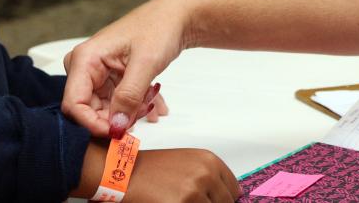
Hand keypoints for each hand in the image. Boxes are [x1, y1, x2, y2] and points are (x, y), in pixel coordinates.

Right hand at [62, 0, 190, 137]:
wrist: (176, 17)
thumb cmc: (159, 28)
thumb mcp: (145, 64)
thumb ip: (129, 97)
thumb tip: (116, 126)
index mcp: (85, 58)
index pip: (74, 104)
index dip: (93, 123)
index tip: (117, 133)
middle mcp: (86, 66)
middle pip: (89, 109)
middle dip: (117, 117)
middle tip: (143, 113)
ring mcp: (98, 72)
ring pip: (106, 109)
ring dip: (130, 112)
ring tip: (152, 100)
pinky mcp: (111, 78)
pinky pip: (117, 102)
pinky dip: (136, 106)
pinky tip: (155, 104)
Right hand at [125, 149, 240, 202]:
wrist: (124, 173)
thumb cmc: (151, 169)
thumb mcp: (186, 164)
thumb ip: (208, 178)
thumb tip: (226, 197)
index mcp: (209, 160)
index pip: (234, 189)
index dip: (223, 198)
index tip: (213, 200)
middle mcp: (205, 174)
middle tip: (190, 200)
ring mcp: (194, 192)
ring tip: (178, 200)